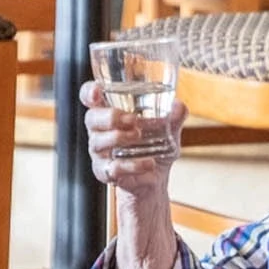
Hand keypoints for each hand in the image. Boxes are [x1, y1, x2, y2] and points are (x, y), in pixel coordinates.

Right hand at [83, 80, 186, 194]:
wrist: (155, 178)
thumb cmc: (154, 146)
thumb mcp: (169, 130)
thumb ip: (174, 116)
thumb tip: (179, 105)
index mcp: (109, 114)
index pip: (89, 97)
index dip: (89, 92)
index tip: (98, 90)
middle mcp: (99, 132)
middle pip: (91, 118)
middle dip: (110, 117)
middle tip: (134, 120)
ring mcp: (100, 153)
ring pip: (97, 142)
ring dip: (119, 137)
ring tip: (139, 137)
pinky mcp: (106, 173)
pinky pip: (114, 168)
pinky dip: (133, 165)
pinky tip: (149, 163)